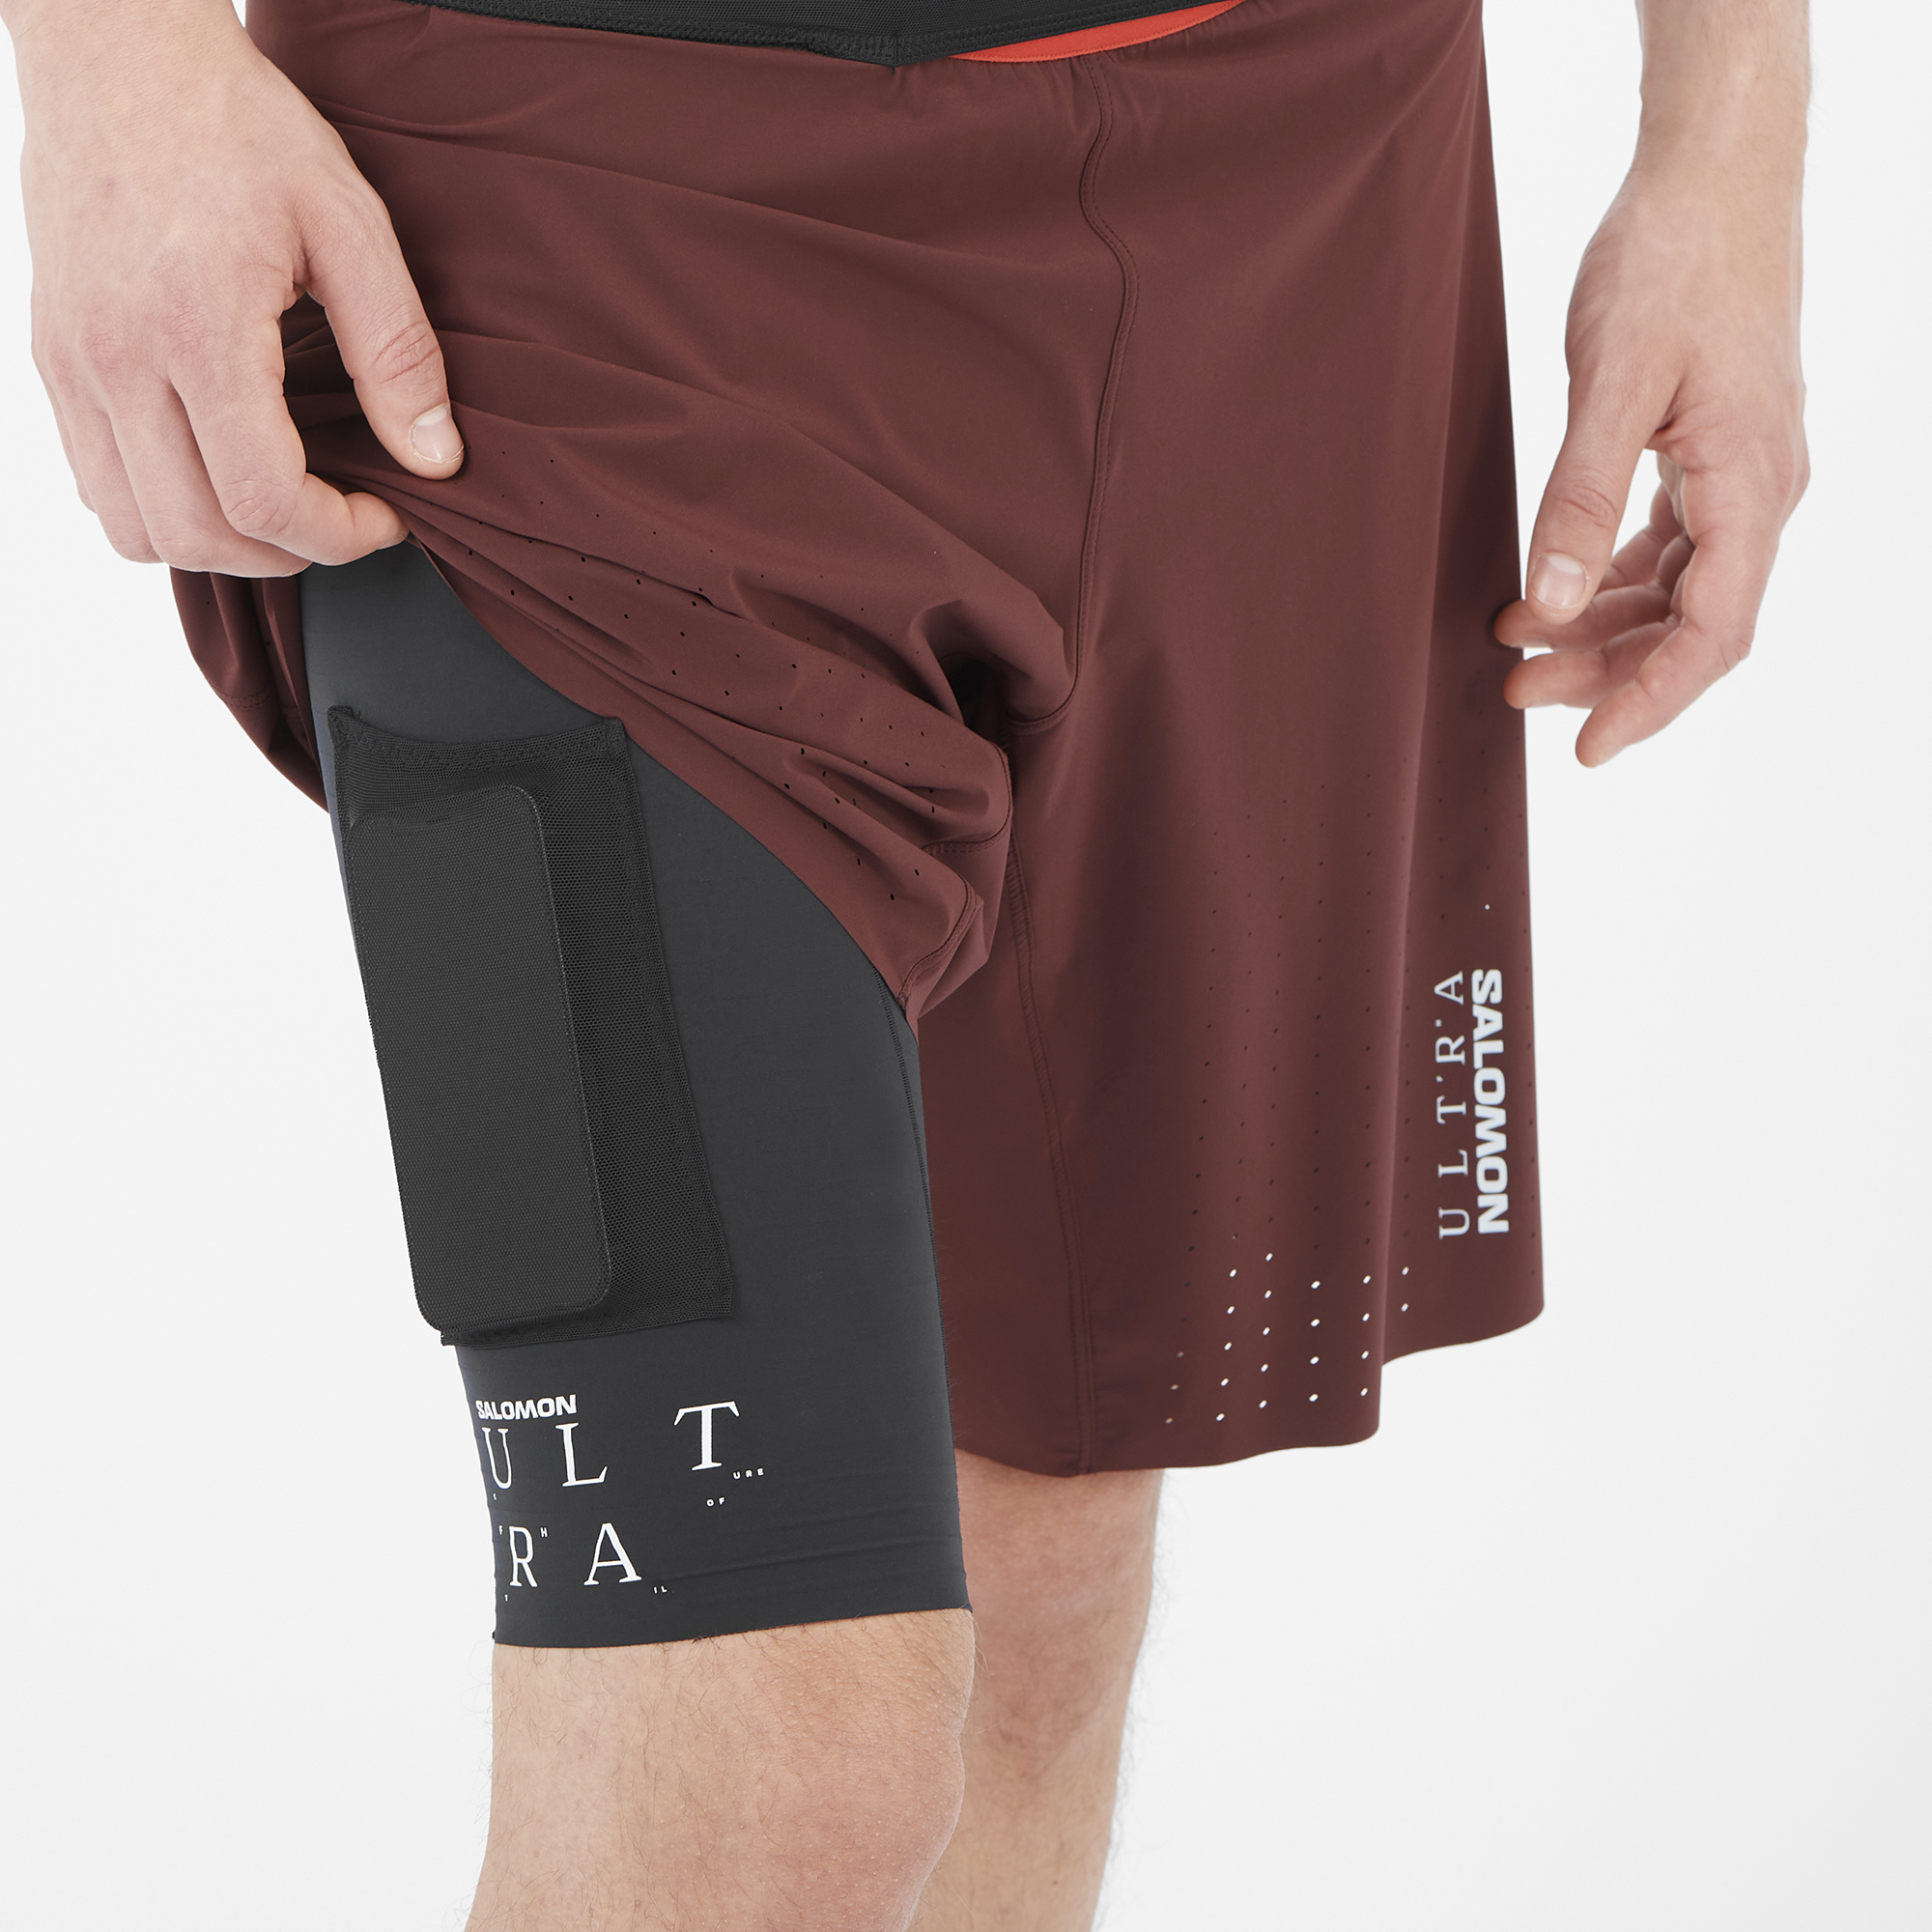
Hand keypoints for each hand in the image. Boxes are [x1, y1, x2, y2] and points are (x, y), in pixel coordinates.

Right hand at [9, 0, 461, 576]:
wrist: (118, 48)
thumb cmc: (234, 123)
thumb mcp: (348, 225)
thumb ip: (397, 354)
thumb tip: (436, 458)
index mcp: (196, 328)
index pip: (263, 498)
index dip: (338, 535)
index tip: (385, 514)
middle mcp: (115, 357)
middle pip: (196, 533)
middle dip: (286, 554)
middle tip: (342, 521)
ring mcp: (72, 363)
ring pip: (135, 527)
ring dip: (218, 546)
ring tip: (284, 510)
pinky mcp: (53, 357)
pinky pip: (96, 484)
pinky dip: (161, 508)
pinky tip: (219, 472)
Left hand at [1495, 161, 1807, 764]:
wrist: (1712, 176)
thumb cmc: (1672, 262)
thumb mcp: (1612, 384)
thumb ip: (1578, 500)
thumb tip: (1548, 607)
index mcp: (1752, 487)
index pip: (1712, 634)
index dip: (1648, 700)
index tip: (1585, 749)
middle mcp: (1759, 492)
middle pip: (1689, 625)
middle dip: (1603, 670)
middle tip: (1512, 693)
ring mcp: (1737, 474)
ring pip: (1673, 591)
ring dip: (1597, 628)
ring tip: (1512, 648)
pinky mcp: (1707, 454)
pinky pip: (1664, 547)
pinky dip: (1605, 578)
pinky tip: (1546, 591)